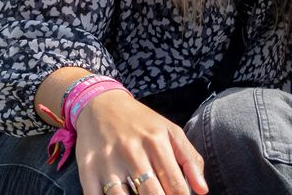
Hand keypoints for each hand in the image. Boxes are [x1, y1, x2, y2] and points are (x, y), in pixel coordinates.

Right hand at [75, 91, 207, 194]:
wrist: (100, 104)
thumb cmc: (140, 122)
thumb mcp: (170, 132)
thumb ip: (190, 159)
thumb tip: (203, 190)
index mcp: (155, 141)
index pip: (175, 184)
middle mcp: (132, 151)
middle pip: (152, 194)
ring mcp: (108, 162)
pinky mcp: (87, 170)